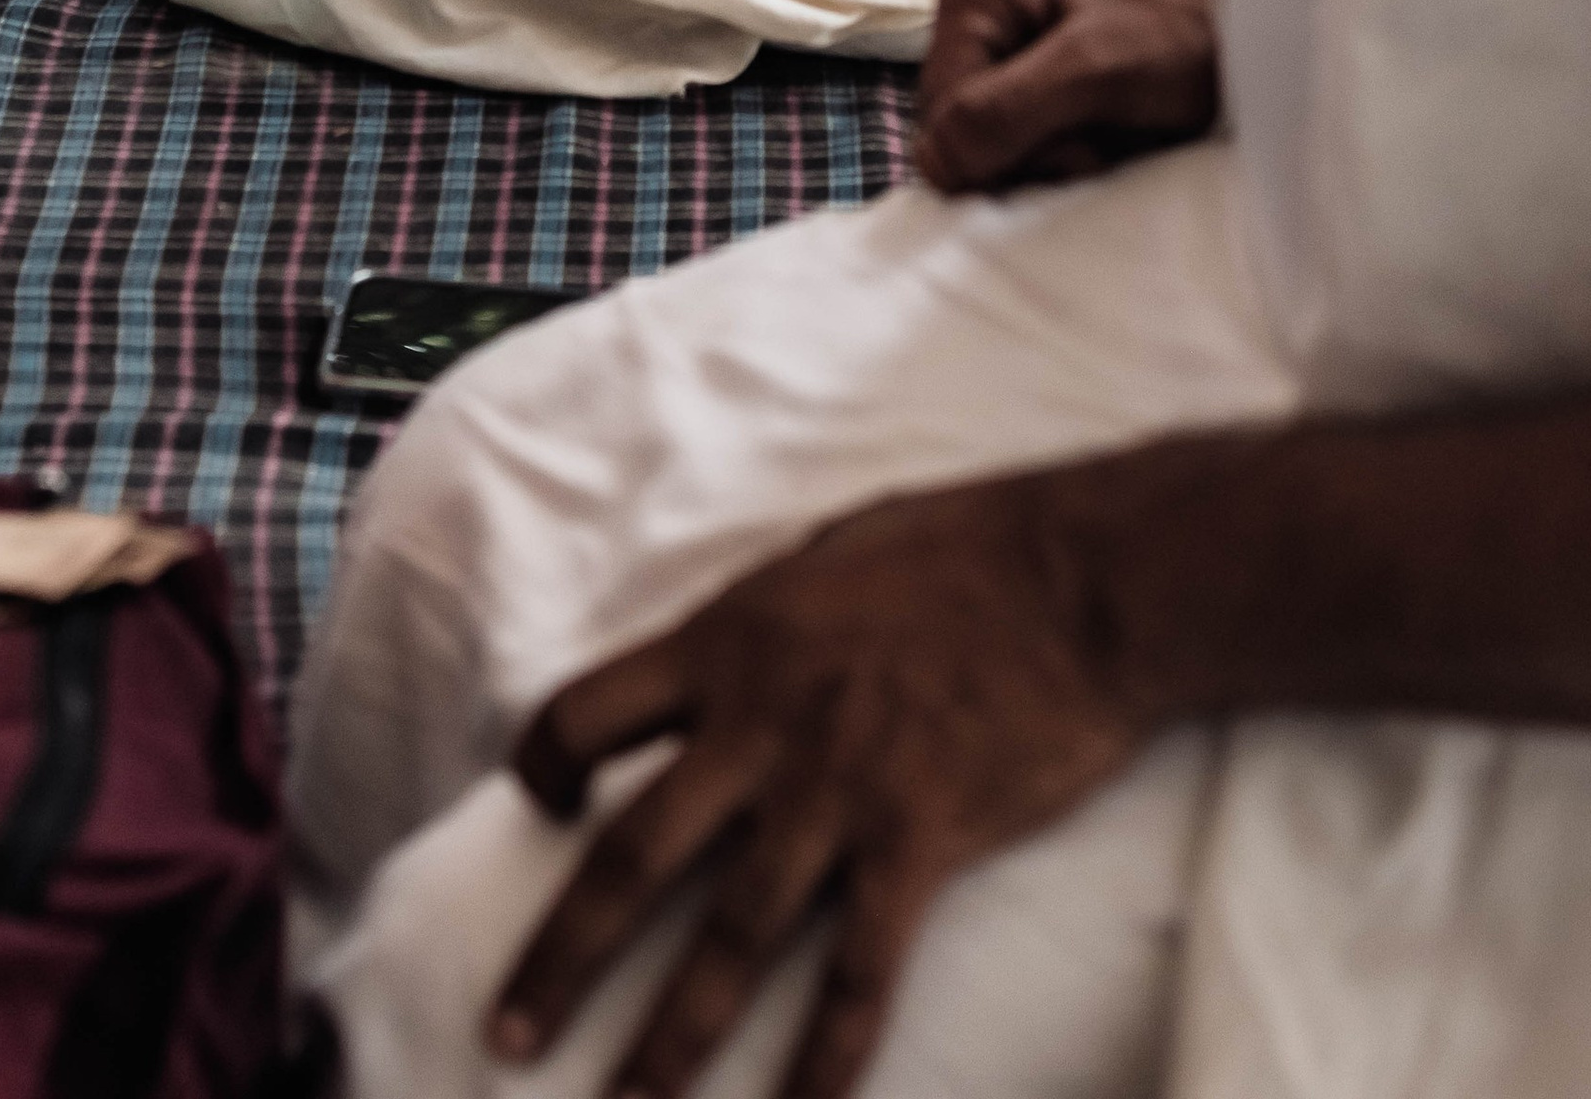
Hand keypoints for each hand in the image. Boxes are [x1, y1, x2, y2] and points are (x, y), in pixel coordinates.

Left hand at [491, 474, 1144, 1098]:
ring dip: (669, 1038)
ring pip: (728, 938)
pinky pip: (856, 976)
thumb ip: (766, 612)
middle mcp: (764, 723)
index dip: (547, 762)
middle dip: (561, 958)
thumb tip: (724, 650)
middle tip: (506, 1035)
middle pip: (630, 856)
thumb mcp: (833, 549)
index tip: (542, 807)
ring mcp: (839, 790)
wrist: (1084, 574)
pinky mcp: (919, 841)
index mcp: (731, 639)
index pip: (590, 708)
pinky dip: (822, 1061)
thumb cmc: (968, 543)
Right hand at [914, 0, 1217, 197]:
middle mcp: (967, 20)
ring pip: (976, 156)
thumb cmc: (1177, 42)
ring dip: (1045, 165)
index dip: (1004, 144)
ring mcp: (986, 60)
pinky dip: (1053, 166)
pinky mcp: (1007, 95)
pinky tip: (1095, 141)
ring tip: (1102, 134)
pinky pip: (1002, 159)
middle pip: (953, 136)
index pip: (941, 111)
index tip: (1080, 134)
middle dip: (1027, 155)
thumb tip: (933, 162)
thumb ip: (1013, 108)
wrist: (1227, 46)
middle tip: (1096, 136)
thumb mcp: (1099, 69)